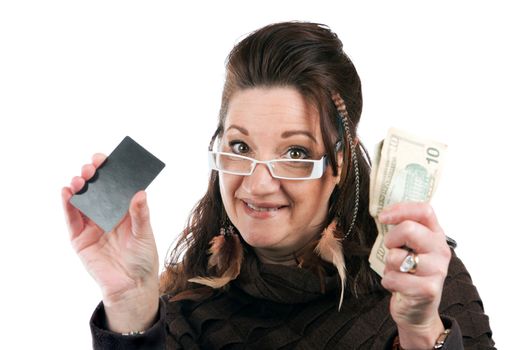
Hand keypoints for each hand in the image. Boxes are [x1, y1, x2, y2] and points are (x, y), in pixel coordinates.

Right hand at [61, 153, 159, 331]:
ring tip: (80, 179)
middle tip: (91, 167)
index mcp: (124, 210)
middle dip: (93, 176)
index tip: (105, 159)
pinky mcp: (80, 238)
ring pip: (82, 201)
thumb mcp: (145, 234)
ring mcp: (92, 225)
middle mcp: (106, 214)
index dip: (109, 172)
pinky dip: (67, 205)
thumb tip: (140, 193)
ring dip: (79, 187)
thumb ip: (140, 215)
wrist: (131, 286)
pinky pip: (71, 219)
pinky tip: (66, 192)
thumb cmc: (143, 258)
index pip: (115, 186)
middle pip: (96, 190)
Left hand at [379, 202, 450, 348]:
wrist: (418, 310)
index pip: (424, 211)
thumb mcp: (409, 248)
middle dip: (391, 240)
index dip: (401, 209)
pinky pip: (393, 278)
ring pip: (396, 256)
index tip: (383, 217)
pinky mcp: (428, 290)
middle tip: (392, 250)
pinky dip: (388, 282)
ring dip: (389, 265)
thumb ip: (403, 230)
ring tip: (398, 272)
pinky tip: (398, 286)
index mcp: (436, 235)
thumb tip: (384, 214)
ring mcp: (437, 270)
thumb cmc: (410, 275)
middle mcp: (440, 250)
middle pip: (409, 229)